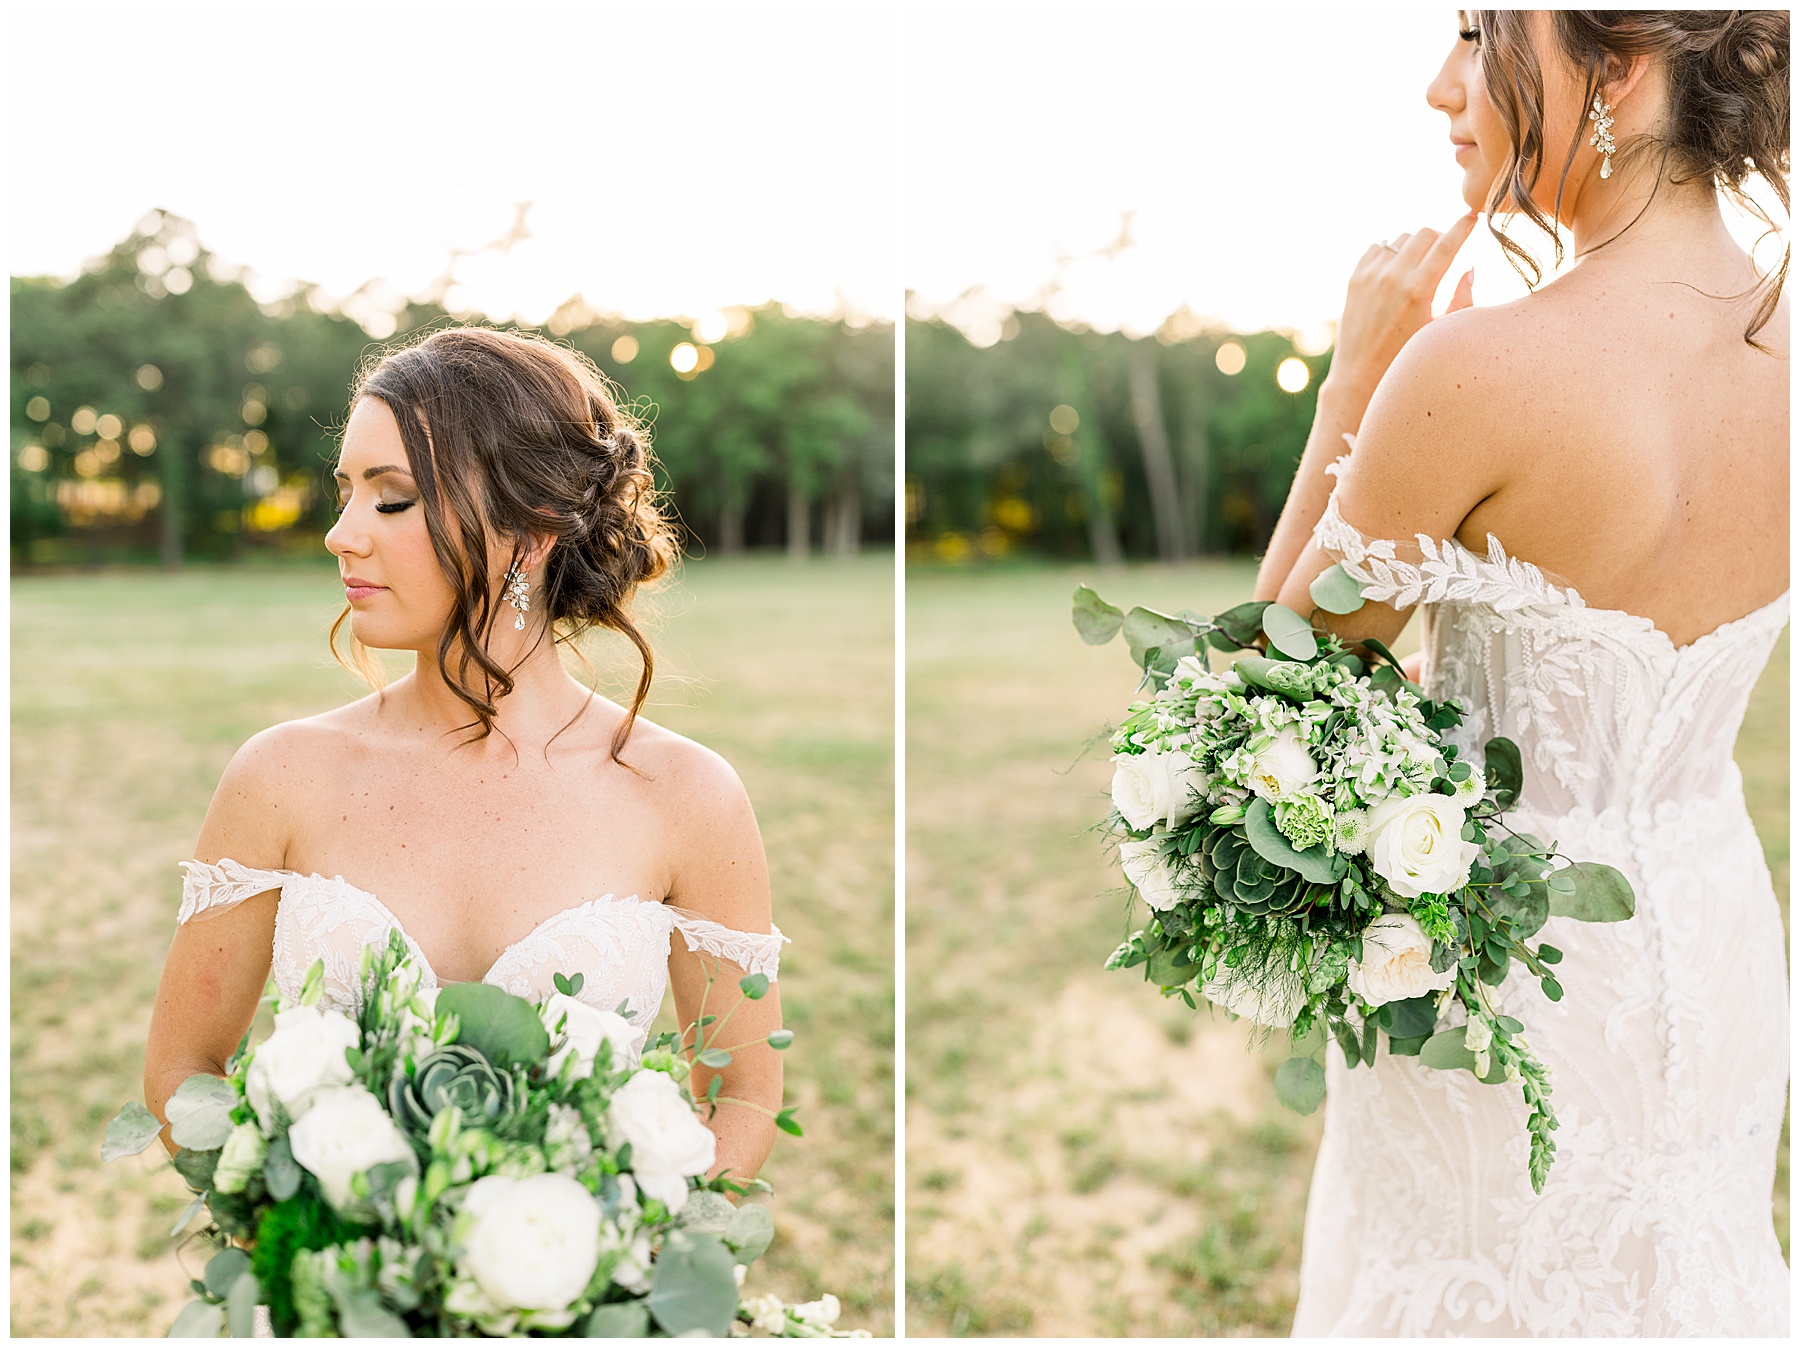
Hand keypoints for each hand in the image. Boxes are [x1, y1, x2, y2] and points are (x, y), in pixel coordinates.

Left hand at [1326, 211, 1478, 404]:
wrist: (1360, 376)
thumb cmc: (1406, 359)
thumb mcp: (1441, 332)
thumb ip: (1462, 297)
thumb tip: (1470, 267)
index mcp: (1419, 290)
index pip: (1447, 243)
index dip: (1463, 226)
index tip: (1473, 217)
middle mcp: (1393, 277)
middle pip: (1425, 233)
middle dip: (1440, 237)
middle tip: (1445, 251)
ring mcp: (1370, 276)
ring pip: (1401, 238)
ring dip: (1415, 245)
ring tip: (1420, 265)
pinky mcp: (1354, 279)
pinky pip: (1378, 247)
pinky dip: (1390, 252)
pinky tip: (1397, 269)